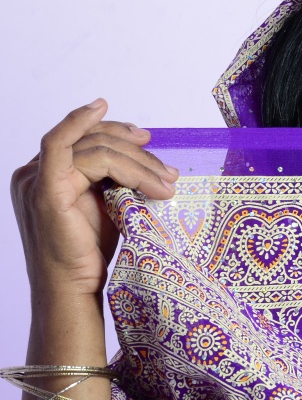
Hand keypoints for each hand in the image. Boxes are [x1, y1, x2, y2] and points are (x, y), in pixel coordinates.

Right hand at [10, 99, 178, 301]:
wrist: (74, 288)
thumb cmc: (89, 252)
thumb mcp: (106, 204)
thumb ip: (114, 178)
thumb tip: (146, 156)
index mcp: (47, 175)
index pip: (83, 139)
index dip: (115, 131)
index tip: (146, 138)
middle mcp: (34, 172)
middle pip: (93, 141)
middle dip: (137, 152)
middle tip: (168, 172)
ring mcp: (36, 179)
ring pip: (94, 149)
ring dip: (138, 163)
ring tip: (165, 182)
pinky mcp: (44, 189)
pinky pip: (60, 144)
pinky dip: (82, 122)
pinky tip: (106, 112)